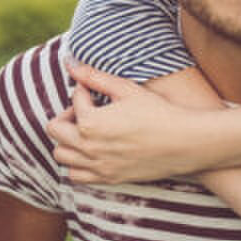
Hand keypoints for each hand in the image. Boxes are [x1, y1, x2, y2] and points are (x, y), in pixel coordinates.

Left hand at [48, 63, 211, 183]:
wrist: (185, 143)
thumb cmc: (158, 112)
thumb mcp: (126, 89)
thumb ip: (94, 77)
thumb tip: (69, 62)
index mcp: (90, 122)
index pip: (73, 99)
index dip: (85, 90)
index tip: (98, 91)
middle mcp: (88, 147)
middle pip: (55, 129)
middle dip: (67, 115)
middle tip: (87, 110)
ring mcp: (97, 165)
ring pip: (61, 154)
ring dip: (67, 140)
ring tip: (87, 130)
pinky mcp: (108, 178)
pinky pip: (75, 175)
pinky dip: (77, 163)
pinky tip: (93, 151)